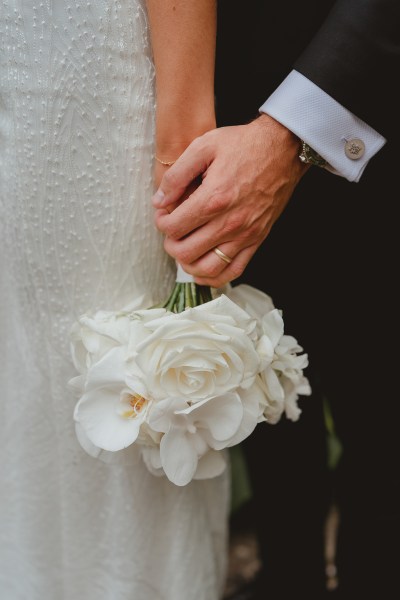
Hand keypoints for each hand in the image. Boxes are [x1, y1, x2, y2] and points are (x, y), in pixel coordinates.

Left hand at [152, 114, 308, 286]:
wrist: (284, 148)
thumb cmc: (244, 144)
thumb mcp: (203, 146)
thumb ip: (176, 175)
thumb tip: (158, 202)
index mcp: (213, 198)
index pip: (173, 227)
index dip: (161, 221)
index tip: (164, 212)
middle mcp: (230, 222)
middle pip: (185, 252)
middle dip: (171, 243)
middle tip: (172, 230)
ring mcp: (245, 235)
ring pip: (207, 268)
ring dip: (188, 263)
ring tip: (184, 248)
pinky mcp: (257, 240)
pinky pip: (233, 271)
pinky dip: (213, 278)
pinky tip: (201, 270)